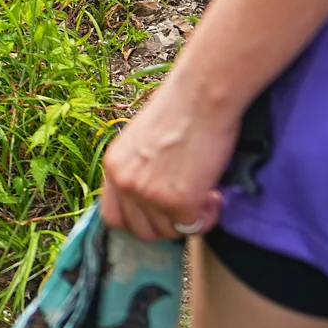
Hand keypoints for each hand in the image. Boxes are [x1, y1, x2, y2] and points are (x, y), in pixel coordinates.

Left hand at [100, 76, 240, 240]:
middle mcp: (124, 182)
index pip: (113, 217)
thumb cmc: (182, 110)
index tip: (161, 214)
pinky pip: (192, 227)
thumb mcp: (142, 141)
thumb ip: (139, 169)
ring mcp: (148, 194)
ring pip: (168, 232)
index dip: (140, 221)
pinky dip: (208, 217)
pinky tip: (215, 194)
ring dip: (189, 220)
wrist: (203, 94)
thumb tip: (152, 198)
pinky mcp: (177, 201)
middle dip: (168, 224)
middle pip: (141, 231)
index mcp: (113, 166)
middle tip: (191, 205)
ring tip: (206, 193)